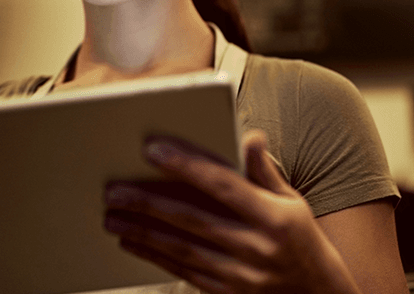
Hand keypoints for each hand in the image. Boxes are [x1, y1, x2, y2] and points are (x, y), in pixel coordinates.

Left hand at [103, 130, 360, 293]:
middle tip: (116, 190)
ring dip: (143, 231)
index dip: (187, 166)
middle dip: (150, 203)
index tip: (154, 149)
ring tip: (113, 215)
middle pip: (194, 220)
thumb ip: (264, 170)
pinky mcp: (227, 293)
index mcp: (274, 217)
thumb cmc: (300, 240)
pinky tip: (133, 241)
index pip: (224, 185)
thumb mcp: (293, 201)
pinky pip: (184, 272)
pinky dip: (155, 255)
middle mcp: (257, 247)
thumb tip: (249, 137)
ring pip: (182, 249)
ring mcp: (242, 275)